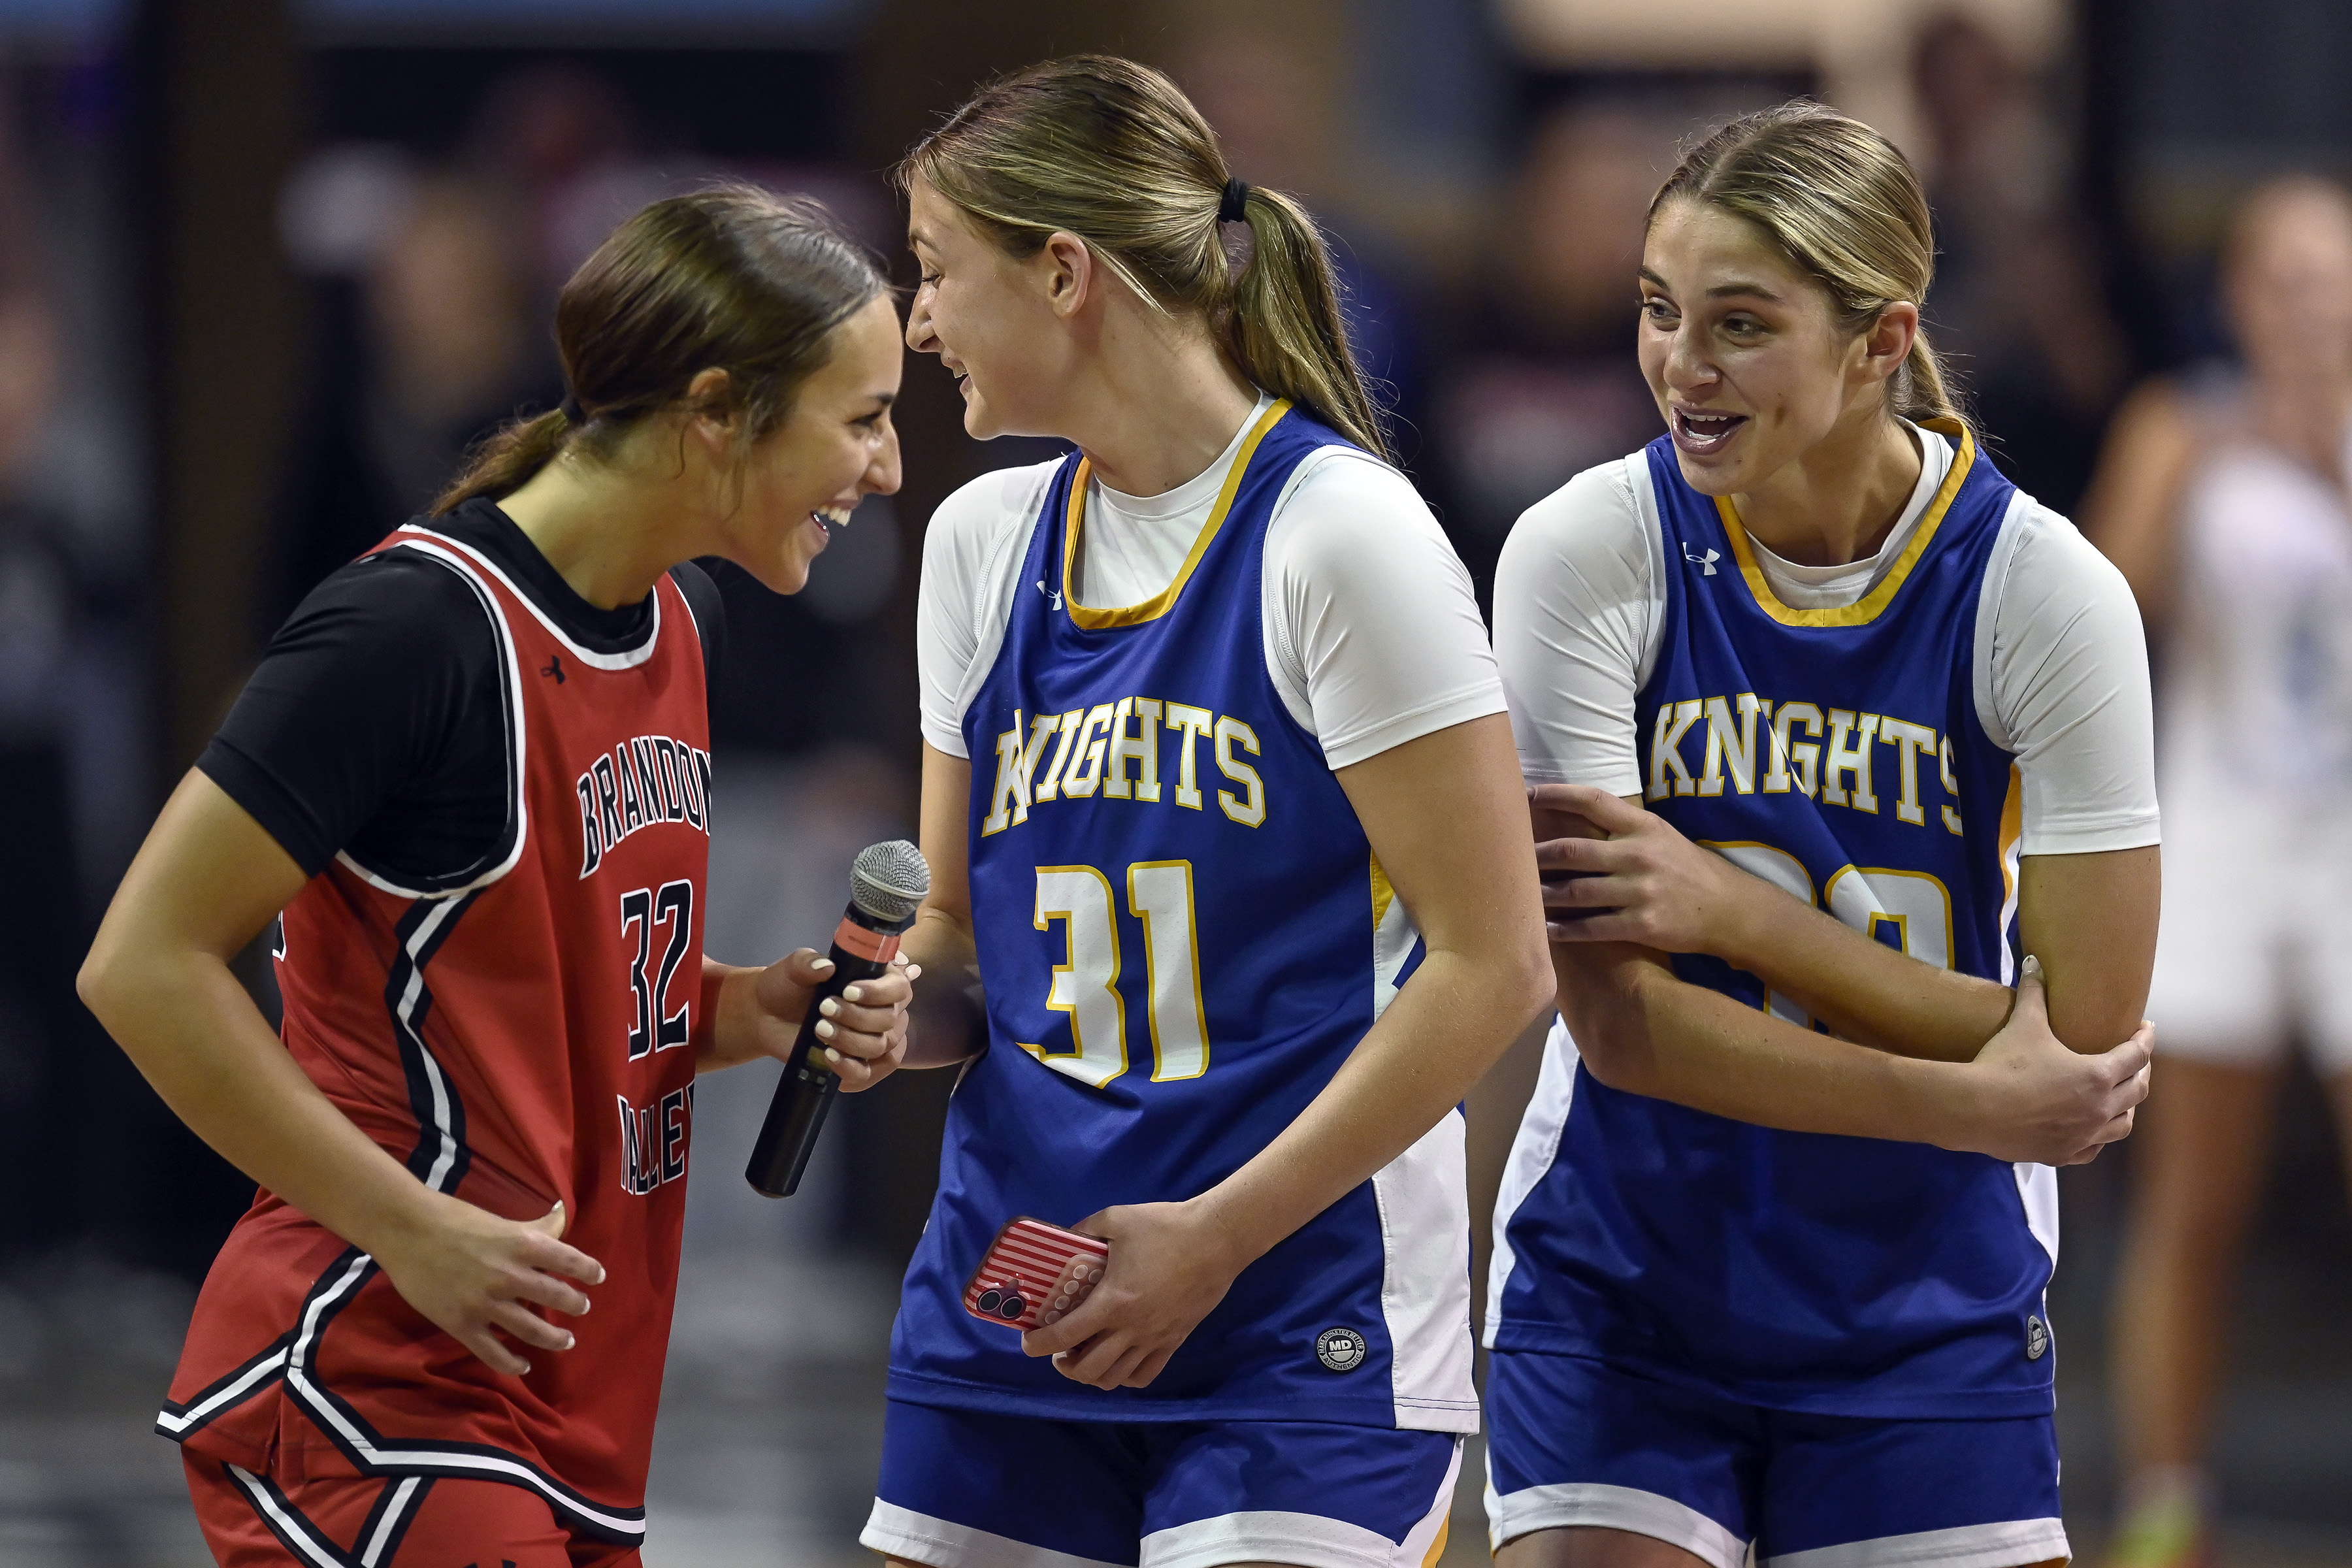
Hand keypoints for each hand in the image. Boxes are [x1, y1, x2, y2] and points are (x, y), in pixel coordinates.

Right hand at [371, 1199, 603, 1377]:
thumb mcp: (504, 1220)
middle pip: (556, 1297)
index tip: (598, 1277)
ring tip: (566, 1341)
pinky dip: (512, 1363)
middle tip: (581, 1308)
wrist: (408, 1231)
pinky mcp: (462, 1324)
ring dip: (554, 1338)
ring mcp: (486, 1304)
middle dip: (575, 1304)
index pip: (570, 1260)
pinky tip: (524, 1365)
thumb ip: (536, 1227)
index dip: (588, 1270)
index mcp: (523, 1244)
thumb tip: (564, 1214)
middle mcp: (510, 1276)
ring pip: (532, 1330)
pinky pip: (494, 1353)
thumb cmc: (457, 1219)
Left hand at [704, 950, 919, 1088]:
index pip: (899, 987)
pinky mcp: (860, 1064)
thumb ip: (808, 962)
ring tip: (819, 1029)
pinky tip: (829, 1056)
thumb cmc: (789, 986)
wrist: (767, 1015)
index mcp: (877, 980)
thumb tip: (825, 966)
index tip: (848, 991)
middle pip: (891, 1019)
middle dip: (857, 1016)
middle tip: (824, 1008)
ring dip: (851, 1039)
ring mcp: (874, 1039)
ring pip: (881, 1046)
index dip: (879, 992)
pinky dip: (851, 1068)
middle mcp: (883, 1010)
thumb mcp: (794, 967)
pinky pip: (869, 1074)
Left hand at [1019, 1201, 1247, 1389]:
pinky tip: (1117, 1361)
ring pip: (1115, 1378)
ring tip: (1084, 1357)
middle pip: (1088, 1369)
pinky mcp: (1175, 1341)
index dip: (1039, 1344)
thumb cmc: (1166, 1226)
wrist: (1218, 1238)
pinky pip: (1145, 1375)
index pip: (1066, 1335)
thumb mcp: (1116, 1218)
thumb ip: (1084, 1230)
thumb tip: (1063, 1240)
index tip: (1028, 1343)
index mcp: (1113, 1301)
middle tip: (1058, 1349)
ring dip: (1091, 1375)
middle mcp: (1132, 1329)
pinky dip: (1124, 1377)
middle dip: (1064, 1365)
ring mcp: (1155, 1339)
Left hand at [1531, 783, 1767, 956]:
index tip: (1524, 793)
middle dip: (1536, 855)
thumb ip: (1621, 826)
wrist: (1729, 908)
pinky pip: (1592, 927)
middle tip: (1509, 856)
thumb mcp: (1660, 835)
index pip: (1592, 800)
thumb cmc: (1686, 868)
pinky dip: (1565, 930)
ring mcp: (1640, 891)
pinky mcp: (1642, 925)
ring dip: (1542, 895)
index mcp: (1642, 826)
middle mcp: (1638, 855)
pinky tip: (1545, 929)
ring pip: (1576, 892)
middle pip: (1573, 850)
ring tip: (1519, 895)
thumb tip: (1572, 816)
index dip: (1555, 794)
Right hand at [1943, 956, 2153, 1164]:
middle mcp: (2100, 1108)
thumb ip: (2034, 993)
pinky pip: (2094, 1149)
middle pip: (2138, 1091)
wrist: (1974, 1109)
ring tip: (2121, 1098)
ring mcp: (2084, 1135)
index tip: (2147, 1028)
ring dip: (2127, 1108)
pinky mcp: (2063, 1153)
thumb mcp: (2023, 1024)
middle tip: (2136, 1061)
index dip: (2144, 1038)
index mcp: (2098, 1075)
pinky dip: (2099, 1137)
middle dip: (2141, 1072)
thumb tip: (2035, 962)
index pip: (2136, 1055)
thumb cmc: (2005, 1064)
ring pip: (2123, 1124)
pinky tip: (2091, 1130)